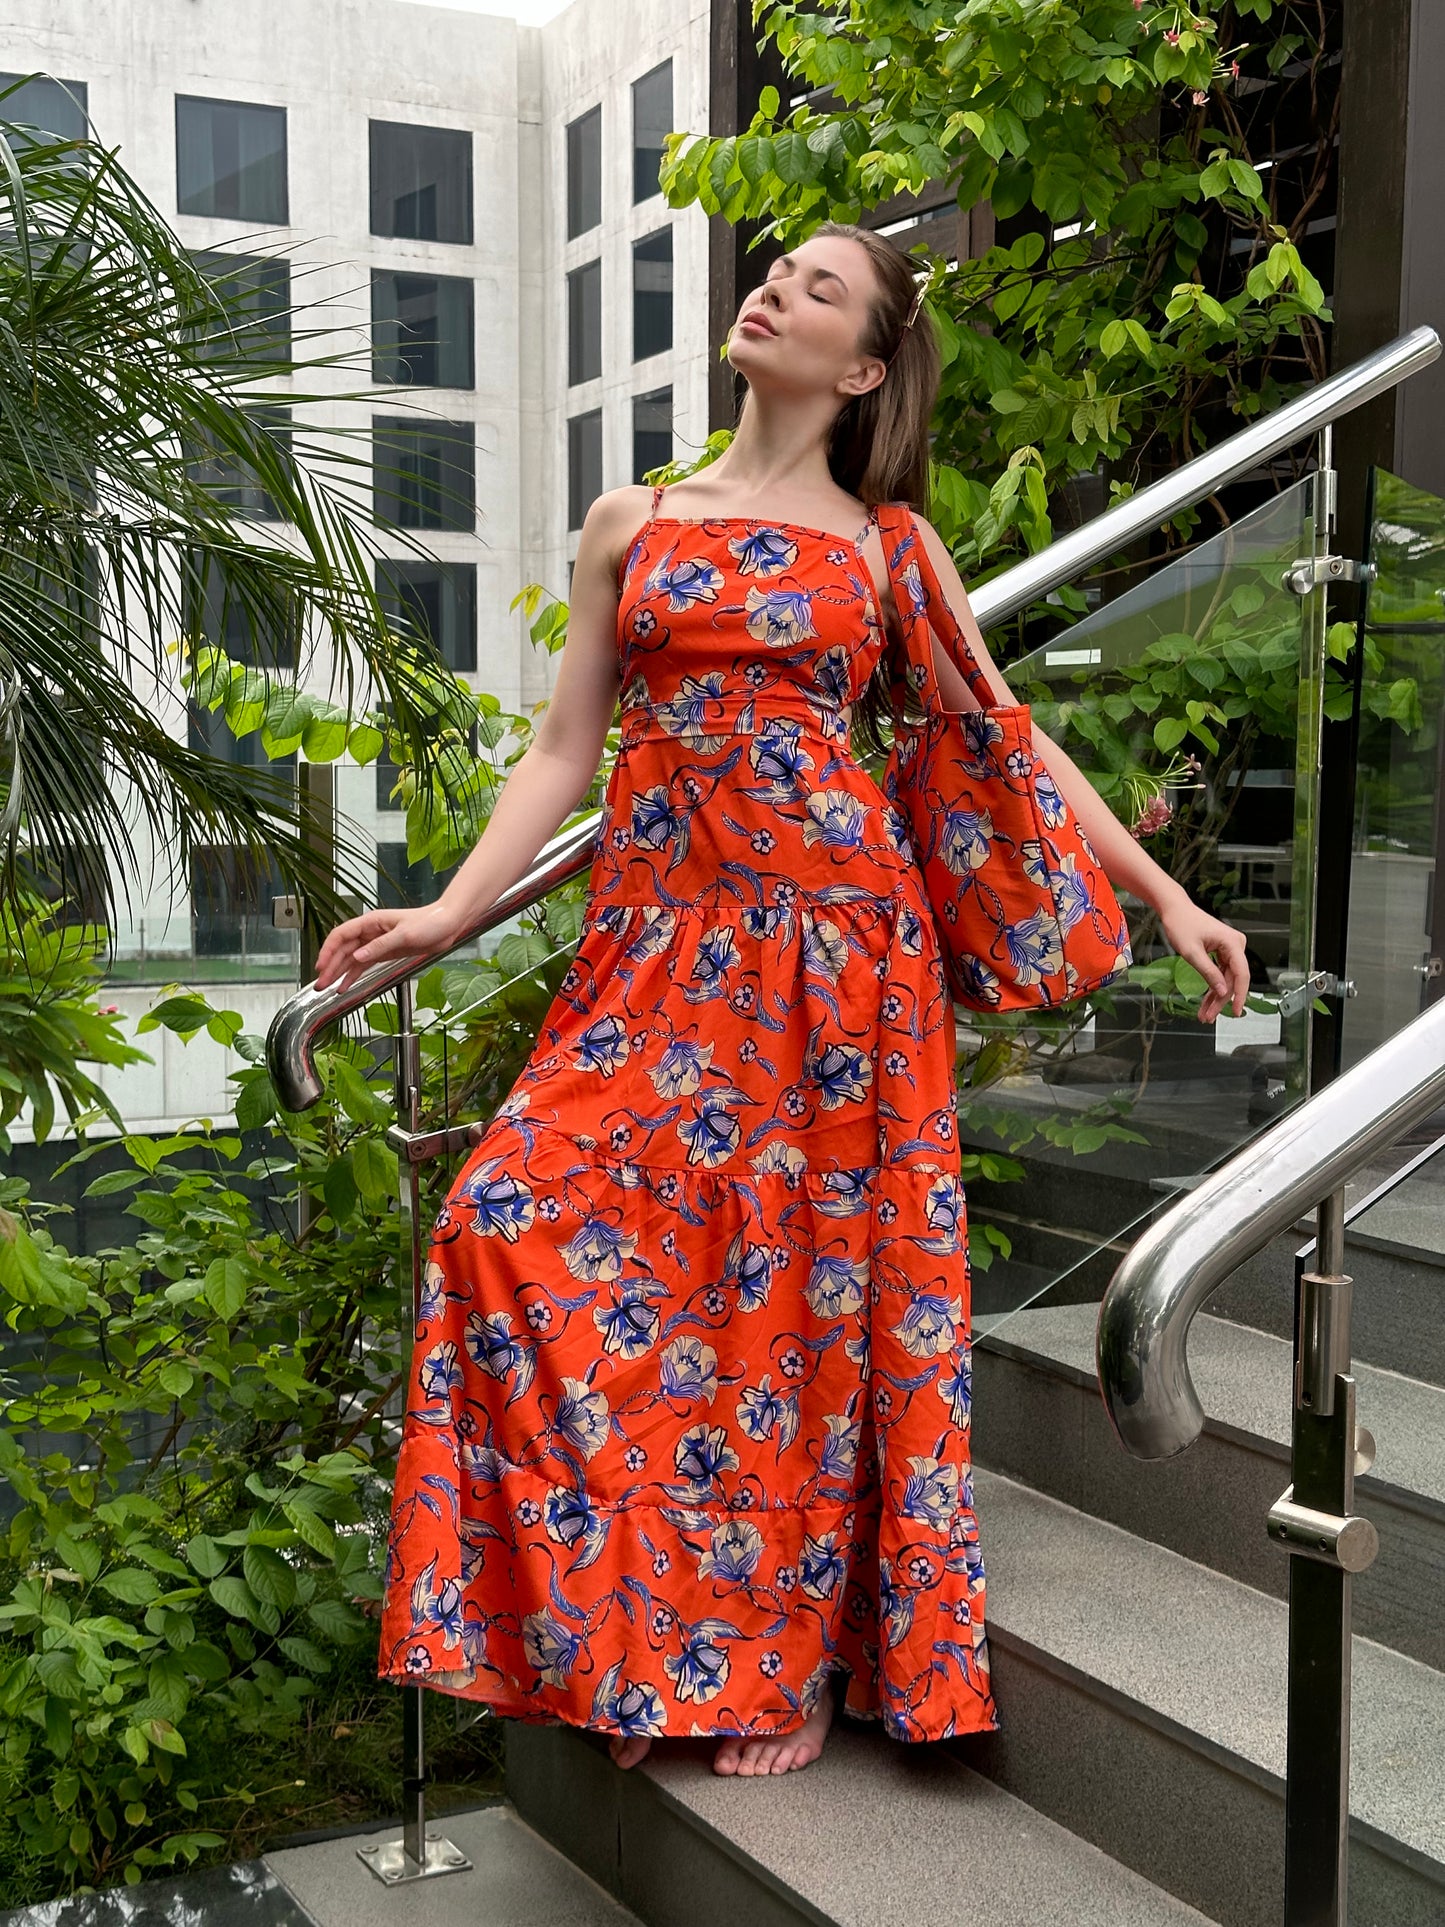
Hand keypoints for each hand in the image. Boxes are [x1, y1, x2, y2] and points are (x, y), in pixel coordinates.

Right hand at [314, 901, 461, 991]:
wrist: (447, 924)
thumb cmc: (429, 922)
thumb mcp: (404, 935)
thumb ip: (380, 946)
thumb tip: (358, 956)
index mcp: (371, 922)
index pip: (341, 935)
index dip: (328, 951)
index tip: (321, 966)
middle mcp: (370, 932)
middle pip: (343, 949)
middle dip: (330, 967)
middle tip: (320, 984)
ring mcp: (377, 943)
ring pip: (351, 959)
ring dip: (338, 973)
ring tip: (327, 988)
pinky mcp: (385, 953)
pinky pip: (364, 965)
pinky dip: (353, 975)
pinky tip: (345, 986)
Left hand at [1158, 896, 1250, 1023]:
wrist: (1174, 909)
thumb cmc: (1181, 924)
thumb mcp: (1192, 952)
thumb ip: (1208, 972)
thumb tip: (1222, 992)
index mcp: (1233, 942)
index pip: (1242, 974)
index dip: (1240, 995)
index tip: (1236, 1012)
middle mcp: (1236, 945)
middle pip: (1232, 979)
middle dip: (1220, 1000)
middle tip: (1209, 1016)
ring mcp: (1230, 948)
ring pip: (1226, 979)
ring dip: (1215, 997)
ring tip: (1205, 1014)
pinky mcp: (1223, 951)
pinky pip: (1220, 973)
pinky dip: (1212, 987)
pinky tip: (1206, 1002)